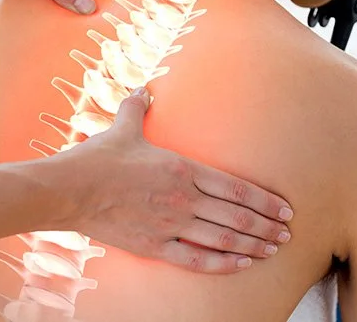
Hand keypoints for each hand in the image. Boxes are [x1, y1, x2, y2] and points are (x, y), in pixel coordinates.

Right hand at [58, 88, 293, 273]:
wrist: (70, 189)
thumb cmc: (98, 158)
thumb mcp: (122, 128)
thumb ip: (137, 109)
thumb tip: (143, 92)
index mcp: (182, 168)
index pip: (236, 187)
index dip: (265, 201)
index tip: (285, 209)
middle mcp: (183, 198)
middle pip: (237, 216)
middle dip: (267, 226)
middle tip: (287, 234)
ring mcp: (170, 225)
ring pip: (223, 239)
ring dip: (252, 245)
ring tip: (272, 249)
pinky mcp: (154, 246)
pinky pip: (195, 259)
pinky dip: (222, 263)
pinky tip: (239, 264)